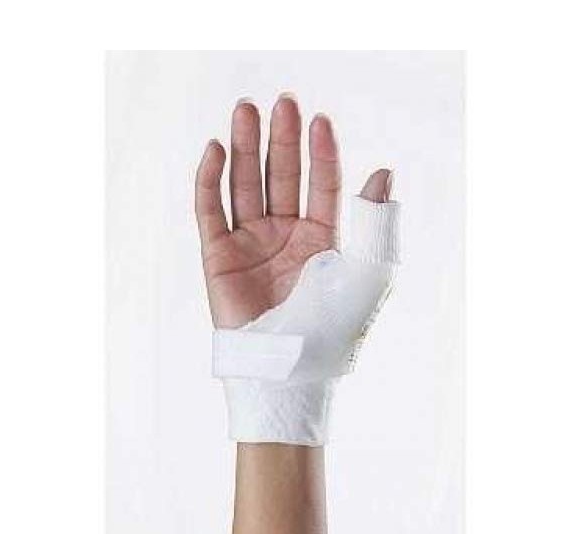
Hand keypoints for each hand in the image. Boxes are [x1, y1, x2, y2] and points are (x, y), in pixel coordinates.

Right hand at [195, 94, 390, 328]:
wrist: (288, 370)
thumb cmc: (333, 328)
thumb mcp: (367, 272)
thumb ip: (375, 222)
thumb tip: (385, 170)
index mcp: (323, 239)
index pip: (322, 184)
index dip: (322, 152)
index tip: (322, 120)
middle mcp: (286, 235)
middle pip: (281, 176)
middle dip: (281, 139)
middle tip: (283, 101)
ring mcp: (250, 244)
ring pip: (245, 185)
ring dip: (244, 147)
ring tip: (245, 108)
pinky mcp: (218, 257)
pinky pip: (209, 211)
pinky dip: (209, 180)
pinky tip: (214, 150)